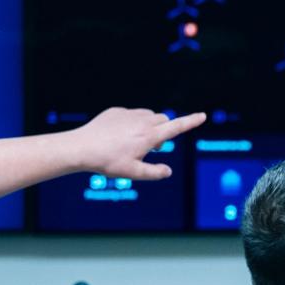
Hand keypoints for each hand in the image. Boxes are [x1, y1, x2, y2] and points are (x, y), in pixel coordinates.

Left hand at [70, 107, 206, 180]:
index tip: (202, 116)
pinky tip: (117, 136)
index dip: (191, 122)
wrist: (81, 147)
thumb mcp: (133, 173)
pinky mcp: (116, 111)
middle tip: (151, 146)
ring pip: (148, 115)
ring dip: (149, 125)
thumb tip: (168, 171)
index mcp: (149, 136)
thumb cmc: (107, 162)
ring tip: (133, 141)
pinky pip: (131, 114)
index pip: (176, 127)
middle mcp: (142, 121)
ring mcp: (128, 114)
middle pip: (164, 119)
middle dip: (164, 129)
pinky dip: (132, 122)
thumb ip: (154, 173)